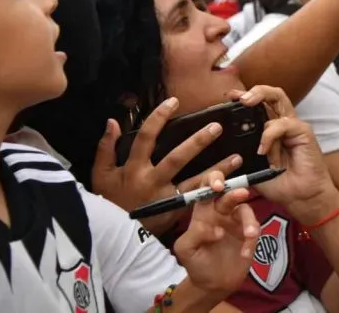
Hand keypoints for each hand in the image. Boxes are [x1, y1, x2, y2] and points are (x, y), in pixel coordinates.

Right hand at [92, 97, 242, 234]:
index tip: (174, 102)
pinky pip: (198, 201)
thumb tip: (113, 121)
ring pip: (194, 182)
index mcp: (134, 168)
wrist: (114, 236)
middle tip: (217, 127)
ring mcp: (166, 198)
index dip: (158, 118)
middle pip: (177, 158)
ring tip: (237, 158)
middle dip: (197, 142)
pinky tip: (231, 184)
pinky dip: (214, 193)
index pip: (146, 138)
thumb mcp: (101, 174)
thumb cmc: (109, 200)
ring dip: (217, 170)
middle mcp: (151, 181)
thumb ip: (105, 147)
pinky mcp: (176, 212)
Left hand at [173, 170, 259, 296]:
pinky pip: (254, 229)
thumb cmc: (196, 263)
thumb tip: (217, 229)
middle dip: (235, 190)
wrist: (213, 284)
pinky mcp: (249, 234)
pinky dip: (251, 240)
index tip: (218, 186)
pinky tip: (244, 254)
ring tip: (250, 235)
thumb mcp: (186, 250)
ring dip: (249, 220)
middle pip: (229, 193)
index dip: (212, 182)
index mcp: (203, 213)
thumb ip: (194, 234)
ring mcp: (236, 222)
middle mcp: (220, 213)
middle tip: (241, 193)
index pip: (206, 189)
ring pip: (245, 210)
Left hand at [234, 86, 338, 224]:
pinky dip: (269, 135)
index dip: (243, 98)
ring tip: (245, 103)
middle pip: (270, 93)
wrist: (300, 197)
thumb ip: (238, 157)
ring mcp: (292, 125)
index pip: (257, 105)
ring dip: (259, 96)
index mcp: (269, 130)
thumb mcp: (250, 169)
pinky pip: (282, 124)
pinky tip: (263, 150)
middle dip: (252, 90)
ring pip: (278, 97)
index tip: (227, 98)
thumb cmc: (278, 184)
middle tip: (237, 97)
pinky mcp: (303, 131)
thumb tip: (218, 152)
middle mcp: (281, 123)